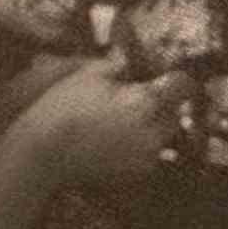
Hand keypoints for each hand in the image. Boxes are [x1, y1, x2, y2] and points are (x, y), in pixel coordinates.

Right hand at [28, 44, 192, 185]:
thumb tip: (129, 57)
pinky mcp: (137, 172)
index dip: (176, 79)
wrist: (44, 154)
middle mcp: (153, 130)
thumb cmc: (63, 109)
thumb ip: (117, 64)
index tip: (166, 79)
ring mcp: (147, 154)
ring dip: (152, 127)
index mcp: (145, 101)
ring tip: (122, 122)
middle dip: (163, 105)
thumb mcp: (88, 76)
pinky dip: (141, 147)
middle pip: (175, 113)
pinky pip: (150, 154)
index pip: (183, 86)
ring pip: (164, 135)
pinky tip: (116, 141)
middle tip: (137, 101)